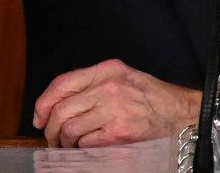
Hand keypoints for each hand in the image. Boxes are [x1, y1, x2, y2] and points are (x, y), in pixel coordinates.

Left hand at [33, 59, 201, 147]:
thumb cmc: (151, 97)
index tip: (39, 117)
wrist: (180, 113)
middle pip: (62, 110)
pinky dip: (82, 149)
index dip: (43, 103)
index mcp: (107, 70)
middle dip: (50, 129)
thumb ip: (93, 84)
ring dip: (65, 142)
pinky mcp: (119, 133)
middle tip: (52, 139)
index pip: (62, 83)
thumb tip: (57, 103)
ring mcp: (114, 110)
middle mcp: (109, 87)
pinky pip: (86, 144)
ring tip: (70, 146)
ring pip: (70, 129)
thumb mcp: (122, 77)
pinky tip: (87, 148)